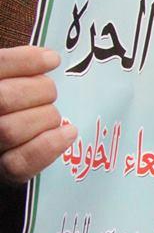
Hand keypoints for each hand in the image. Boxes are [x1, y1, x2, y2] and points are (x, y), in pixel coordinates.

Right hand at [0, 47, 75, 183]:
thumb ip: (20, 73)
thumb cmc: (18, 108)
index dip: (24, 61)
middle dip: (39, 91)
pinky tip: (68, 133)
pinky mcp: (1, 173)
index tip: (53, 60)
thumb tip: (50, 59)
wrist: (10, 146)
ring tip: (54, 115)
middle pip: (4, 99)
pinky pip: (19, 164)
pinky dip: (49, 146)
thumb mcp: (13, 84)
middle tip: (51, 92)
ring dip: (45, 118)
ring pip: (11, 130)